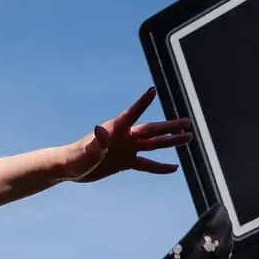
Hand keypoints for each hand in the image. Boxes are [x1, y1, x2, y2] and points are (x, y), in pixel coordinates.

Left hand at [64, 88, 192, 182]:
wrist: (69, 168)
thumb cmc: (75, 158)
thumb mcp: (86, 152)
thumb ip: (96, 142)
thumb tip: (100, 129)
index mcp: (115, 129)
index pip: (132, 114)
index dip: (142, 103)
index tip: (153, 90)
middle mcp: (125, 136)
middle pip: (151, 130)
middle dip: (169, 126)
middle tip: (187, 122)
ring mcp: (127, 149)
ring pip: (153, 144)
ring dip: (170, 141)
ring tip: (188, 138)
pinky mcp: (125, 162)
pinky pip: (147, 164)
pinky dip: (159, 166)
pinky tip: (174, 167)